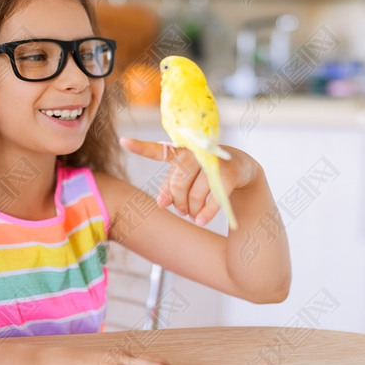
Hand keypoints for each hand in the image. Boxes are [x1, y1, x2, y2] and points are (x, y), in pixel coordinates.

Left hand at [120, 137, 256, 226]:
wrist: (241, 169)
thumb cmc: (206, 173)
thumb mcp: (187, 177)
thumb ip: (170, 187)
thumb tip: (161, 203)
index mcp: (182, 151)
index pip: (159, 150)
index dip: (141, 147)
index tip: (123, 142)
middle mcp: (197, 153)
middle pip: (177, 184)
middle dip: (177, 202)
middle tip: (181, 210)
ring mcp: (214, 162)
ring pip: (194, 194)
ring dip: (191, 211)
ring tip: (192, 214)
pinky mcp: (229, 174)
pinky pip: (212, 201)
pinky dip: (205, 215)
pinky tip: (200, 222)